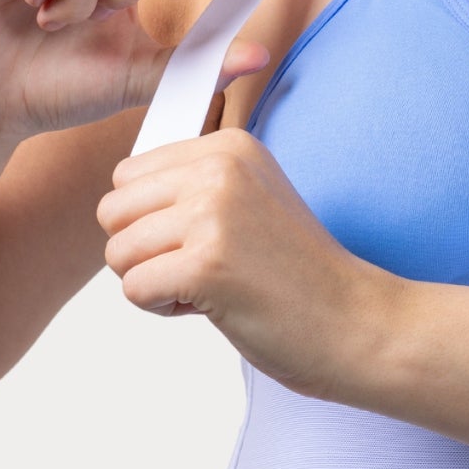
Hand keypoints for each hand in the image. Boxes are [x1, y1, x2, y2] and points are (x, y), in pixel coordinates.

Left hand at [96, 127, 399, 401]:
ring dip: (152, 281)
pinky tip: (212, 305)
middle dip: (141, 250)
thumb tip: (119, 196)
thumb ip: (192, 184)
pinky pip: (133, 289)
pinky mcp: (207, 263)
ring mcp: (212, 213)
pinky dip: (162, 308)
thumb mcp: (250, 198)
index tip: (203, 239)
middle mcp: (218, 168)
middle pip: (112, 210)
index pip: (129, 175)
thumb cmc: (299, 273)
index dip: (153, 220)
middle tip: (197, 267)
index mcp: (228, 146)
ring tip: (208, 286)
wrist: (355, 322)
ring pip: (117, 251)